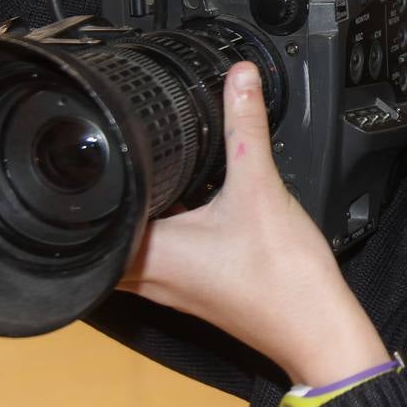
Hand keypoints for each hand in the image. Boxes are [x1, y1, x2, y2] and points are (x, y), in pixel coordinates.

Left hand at [118, 61, 390, 386]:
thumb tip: (239, 78)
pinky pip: (161, 255)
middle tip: (118, 153)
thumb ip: (245, 126)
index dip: (91, 183)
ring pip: (132, 245)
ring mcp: (170, 288)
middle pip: (109, 230)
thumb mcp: (260, 186)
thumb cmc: (282, 276)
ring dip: (141, 214)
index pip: (93, 216)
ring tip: (148, 172)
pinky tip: (187, 205)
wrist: (316, 328)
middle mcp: (149, 278)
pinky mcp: (193, 291)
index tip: (90, 149)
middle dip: (115, 194)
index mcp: (149, 254)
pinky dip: (166, 229)